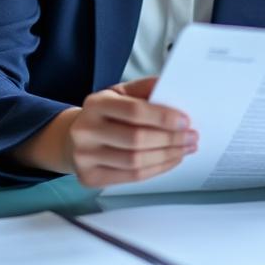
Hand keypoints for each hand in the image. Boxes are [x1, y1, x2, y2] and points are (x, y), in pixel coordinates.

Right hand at [66, 76, 197, 187]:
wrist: (72, 138)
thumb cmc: (104, 114)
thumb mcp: (119, 93)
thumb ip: (144, 89)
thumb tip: (171, 87)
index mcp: (95, 104)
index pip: (134, 111)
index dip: (163, 117)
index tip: (185, 121)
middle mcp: (86, 130)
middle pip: (136, 139)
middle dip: (170, 139)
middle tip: (191, 137)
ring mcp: (85, 157)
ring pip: (136, 161)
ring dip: (167, 156)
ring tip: (185, 149)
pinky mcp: (90, 177)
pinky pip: (132, 177)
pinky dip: (157, 169)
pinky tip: (170, 160)